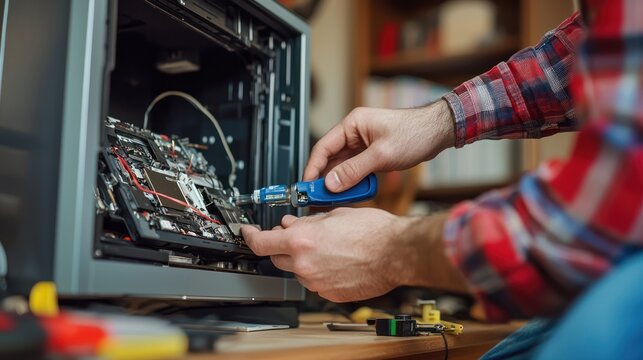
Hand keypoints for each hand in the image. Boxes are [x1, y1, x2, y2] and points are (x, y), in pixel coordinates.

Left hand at [241, 208, 468, 301]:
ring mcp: (316, 282)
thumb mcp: (334, 214)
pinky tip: (334, 260)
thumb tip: (291, 223)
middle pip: (276, 257)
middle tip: (294, 234)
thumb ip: (307, 221)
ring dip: (301, 259)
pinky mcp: (329, 293)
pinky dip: (318, 271)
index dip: (250, 236)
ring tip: (324, 246)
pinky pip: (314, 282)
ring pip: (296, 270)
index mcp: (302, 241)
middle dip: (281, 246)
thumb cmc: (372, 231)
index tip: (247, 232)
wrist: (395, 253)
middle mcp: (305, 264)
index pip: (261, 242)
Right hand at [304, 100, 454, 191]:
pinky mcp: (371, 154)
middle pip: (330, 159)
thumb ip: (354, 170)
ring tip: (334, 199)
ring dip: (339, 182)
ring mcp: (362, 144)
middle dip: (324, 179)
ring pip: (342, 167)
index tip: (307, 185)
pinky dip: (352, 182)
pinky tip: (351, 194)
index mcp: (352, 124)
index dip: (312, 168)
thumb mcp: (381, 155)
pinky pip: (354, 170)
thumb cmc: (414, 133)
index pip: (323, 147)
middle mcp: (354, 133)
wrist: (438, 132)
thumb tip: (332, 183)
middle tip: (318, 197)